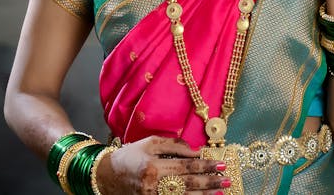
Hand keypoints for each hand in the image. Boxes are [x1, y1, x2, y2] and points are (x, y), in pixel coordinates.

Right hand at [95, 136, 228, 194]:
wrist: (107, 176)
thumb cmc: (130, 156)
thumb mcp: (150, 143)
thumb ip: (173, 145)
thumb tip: (195, 151)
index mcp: (153, 167)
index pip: (186, 166)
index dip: (204, 166)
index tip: (220, 164)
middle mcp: (154, 186)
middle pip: (188, 184)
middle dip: (209, 182)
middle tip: (226, 179)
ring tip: (220, 191)